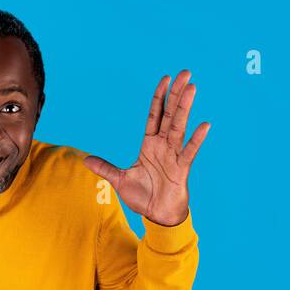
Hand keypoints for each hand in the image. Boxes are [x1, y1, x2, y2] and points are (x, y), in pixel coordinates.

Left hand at [83, 71, 208, 226]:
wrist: (157, 216)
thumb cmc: (143, 197)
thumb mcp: (119, 181)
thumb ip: (105, 168)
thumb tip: (84, 160)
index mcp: (149, 145)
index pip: (155, 115)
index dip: (159, 98)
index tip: (165, 79)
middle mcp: (163, 146)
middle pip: (170, 114)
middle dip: (176, 93)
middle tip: (185, 72)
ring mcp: (173, 155)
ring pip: (179, 126)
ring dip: (185, 107)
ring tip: (192, 87)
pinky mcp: (181, 169)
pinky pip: (189, 151)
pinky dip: (196, 139)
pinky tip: (204, 125)